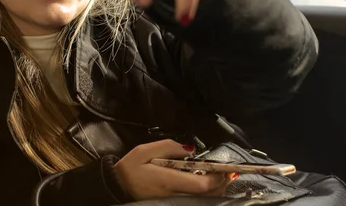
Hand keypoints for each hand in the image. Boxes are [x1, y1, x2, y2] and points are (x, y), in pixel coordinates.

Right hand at [114, 140, 231, 199]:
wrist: (115, 188)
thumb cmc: (129, 169)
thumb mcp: (144, 150)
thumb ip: (168, 147)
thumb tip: (189, 149)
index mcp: (168, 180)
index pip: (200, 184)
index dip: (216, 178)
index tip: (225, 169)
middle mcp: (173, 194)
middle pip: (206, 195)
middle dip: (221, 184)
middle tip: (229, 173)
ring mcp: (173, 201)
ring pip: (202, 200)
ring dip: (215, 190)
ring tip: (222, 178)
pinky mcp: (171, 203)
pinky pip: (194, 200)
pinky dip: (205, 194)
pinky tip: (208, 186)